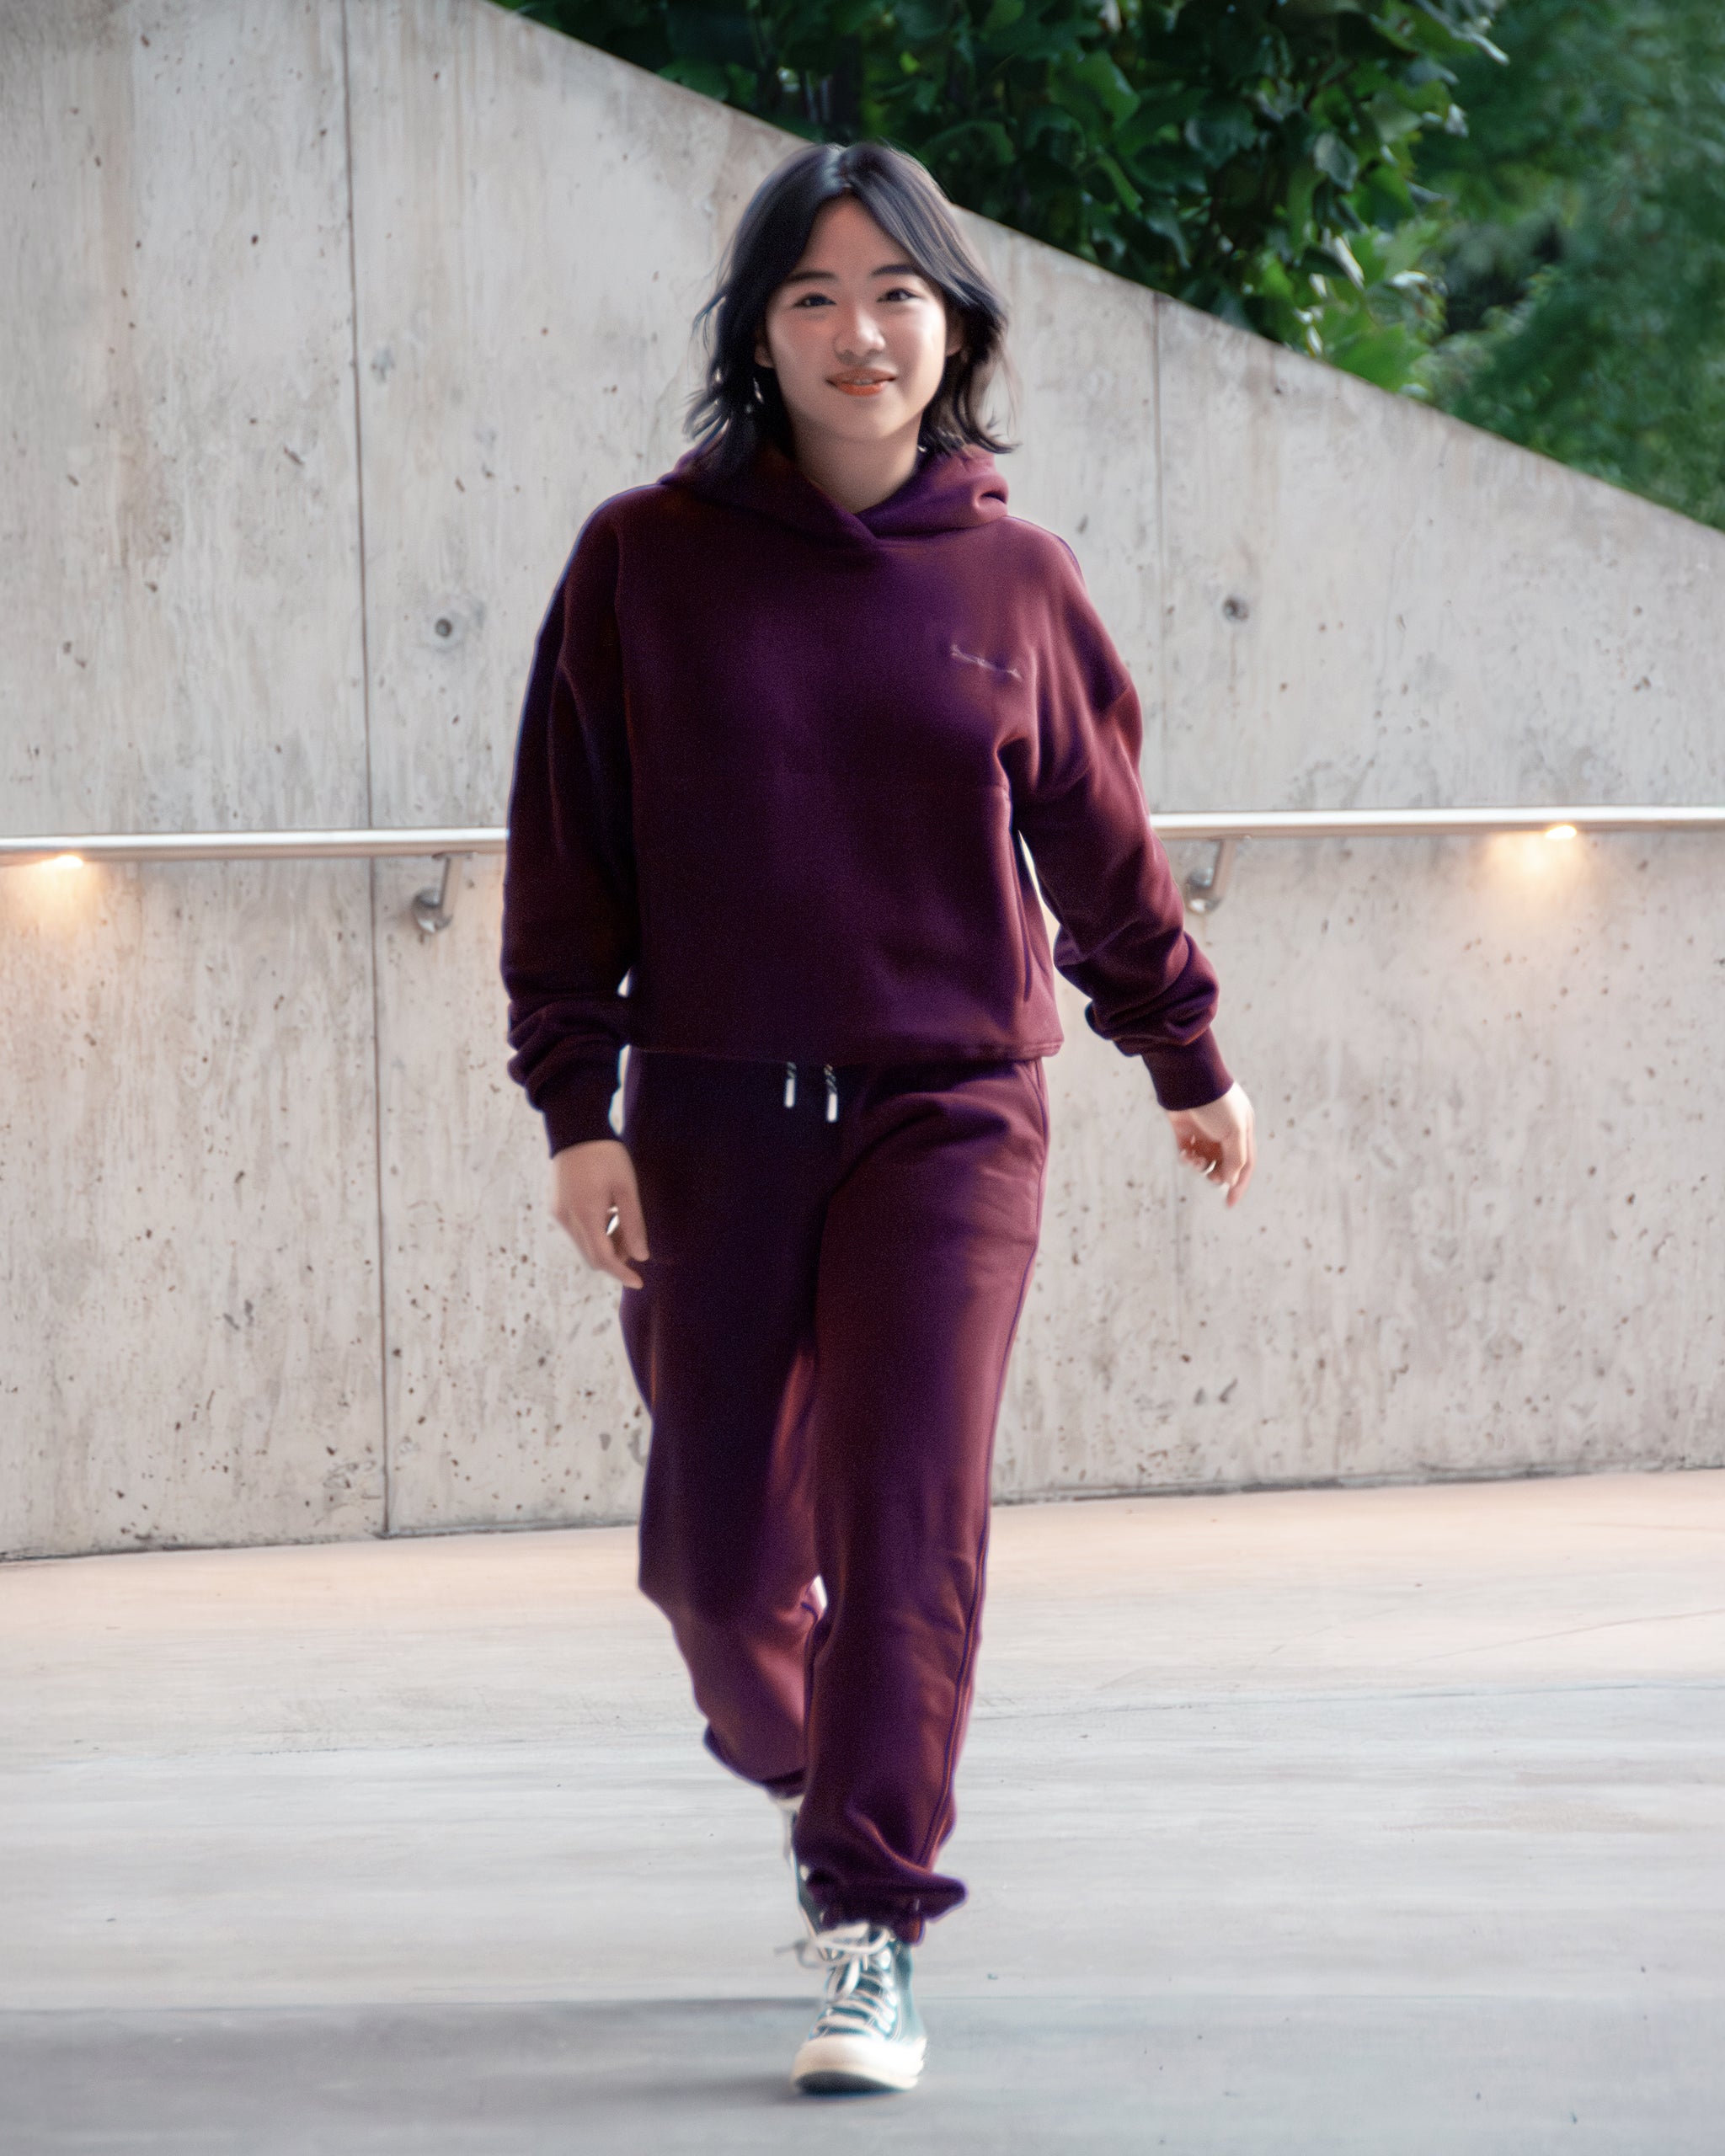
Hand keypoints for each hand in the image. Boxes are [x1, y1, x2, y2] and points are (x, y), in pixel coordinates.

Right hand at [550, 1138, 649, 1287]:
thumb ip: (634, 1224)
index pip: (603, 1258)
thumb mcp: (627, 1189)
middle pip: (592, 1255)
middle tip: (636, 1243)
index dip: (622, 1273)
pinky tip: (609, 1213)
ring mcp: (558, 1213)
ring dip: (605, 1244)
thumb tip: (641, 1256)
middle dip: (616, 1258)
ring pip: (584, 1244)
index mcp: (585, 1215)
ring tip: (624, 1222)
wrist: (577, 1129)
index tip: (639, 1283)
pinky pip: (577, 1231)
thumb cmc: (606, 1155)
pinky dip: (595, 1232)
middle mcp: (567, 1219)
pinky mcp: (556, 1207)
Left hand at [1165, 1081, 1254, 1208]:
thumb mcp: (1234, 1131)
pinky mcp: (1184, 1131)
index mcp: (1242, 1131)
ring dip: (1200, 1167)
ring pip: (1204, 1161)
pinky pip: (1187, 1153)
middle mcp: (1223, 1133)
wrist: (1188, 1080)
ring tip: (1193, 1160)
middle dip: (1217, 1175)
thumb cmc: (1216, 1103)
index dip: (1239, 1184)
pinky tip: (1185, 1154)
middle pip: (1223, 1165)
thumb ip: (1236, 1158)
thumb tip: (1231, 1181)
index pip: (1245, 1163)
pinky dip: (1187, 1158)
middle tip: (1211, 1175)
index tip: (1229, 1203)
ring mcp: (1203, 1132)